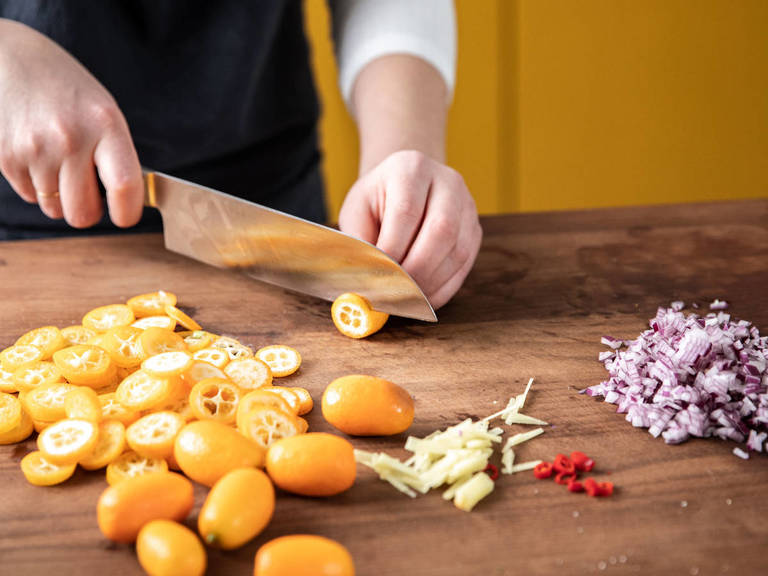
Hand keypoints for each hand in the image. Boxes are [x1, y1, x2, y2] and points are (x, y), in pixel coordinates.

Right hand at [0, 19, 142, 227]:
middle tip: (89, 194)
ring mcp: (34, 149)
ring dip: (60, 198)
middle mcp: (70, 138)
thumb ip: (118, 157)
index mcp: (105, 125)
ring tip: (60, 166)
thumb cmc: (68, 91)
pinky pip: (30, 196)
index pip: (124, 186)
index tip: (125, 216)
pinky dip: (37, 186)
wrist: (11, 60)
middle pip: (83, 214)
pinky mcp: (6, 156)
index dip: (127, 213)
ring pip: (55, 209)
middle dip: (88, 211)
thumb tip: (127, 205)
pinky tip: (38, 157)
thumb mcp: (105, 114)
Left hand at [339, 150, 481, 308]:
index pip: (406, 211)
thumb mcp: (358, 211)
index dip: (392, 248)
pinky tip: (422, 297)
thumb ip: (360, 240)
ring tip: (406, 298)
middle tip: (394, 291)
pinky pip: (465, 265)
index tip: (377, 274)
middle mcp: (447, 182)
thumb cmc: (377, 200)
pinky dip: (443, 287)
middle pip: (441, 230)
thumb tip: (366, 278)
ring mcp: (467, 206)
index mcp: (411, 168)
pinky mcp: (475, 230)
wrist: (405, 186)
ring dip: (430, 282)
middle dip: (416, 269)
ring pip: (458, 251)